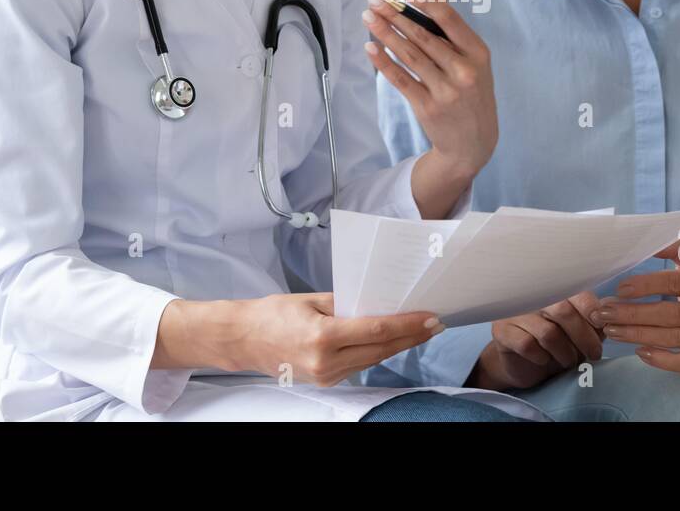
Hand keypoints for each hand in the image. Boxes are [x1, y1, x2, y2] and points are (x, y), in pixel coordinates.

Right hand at [216, 293, 443, 386]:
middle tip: (436, 324)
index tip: (431, 317)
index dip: (408, 325)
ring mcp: (327, 375)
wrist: (243, 340)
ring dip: (399, 345)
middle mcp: (327, 362)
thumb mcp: (311, 300)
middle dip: (412, 336)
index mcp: (323, 337)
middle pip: (382, 349)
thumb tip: (379, 303)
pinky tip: (392, 340)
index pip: (377, 331)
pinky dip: (378, 351)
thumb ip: (346, 302)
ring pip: (374, 358)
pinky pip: (360, 364)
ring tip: (420, 330)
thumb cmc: (273, 313)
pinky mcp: (326, 380)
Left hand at [363, 0, 496, 182]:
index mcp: (478, 54)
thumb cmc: (472, 94)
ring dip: (385, 34)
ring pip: (409, 55)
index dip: (425, 1)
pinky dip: (384, 62)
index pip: (449, 20)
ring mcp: (446, 91)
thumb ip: (454, 30)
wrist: (473, 143)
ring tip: (368, 17)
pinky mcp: (427, 107)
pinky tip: (371, 47)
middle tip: (374, 0)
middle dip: (395, 15)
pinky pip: (401, 80)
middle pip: (423, 36)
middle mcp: (464, 71)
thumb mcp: (475, 62)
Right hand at [466, 291, 605, 390]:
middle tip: (594, 354)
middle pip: (563, 311)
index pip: (575, 291)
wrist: (521, 363)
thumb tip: (613, 308)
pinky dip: (541, 357)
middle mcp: (532, 295)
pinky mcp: (502, 330)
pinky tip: (544, 359)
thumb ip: (594, 319)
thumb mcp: (579, 331)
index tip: (601, 325)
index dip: (591, 308)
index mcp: (553, 289)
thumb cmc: (554, 343)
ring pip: (547, 333)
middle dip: (584, 337)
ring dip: (565, 353)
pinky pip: (527, 345)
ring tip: (569, 361)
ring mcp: (514, 311)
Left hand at [593, 239, 679, 373]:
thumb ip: (675, 247)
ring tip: (610, 329)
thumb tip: (648, 242)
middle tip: (603, 313)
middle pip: (668, 314)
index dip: (646, 285)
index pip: (674, 283)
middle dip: (632, 314)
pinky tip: (639, 352)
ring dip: (636, 335)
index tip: (620, 289)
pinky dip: (660, 360)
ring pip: (670, 338)